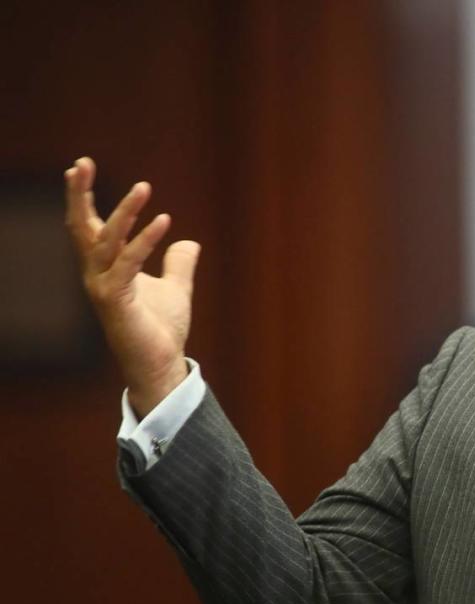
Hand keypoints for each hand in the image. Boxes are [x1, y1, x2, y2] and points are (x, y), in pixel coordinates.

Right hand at [65, 157, 199, 415]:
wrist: (162, 363)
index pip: (89, 225)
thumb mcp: (176, 288)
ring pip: (106, 241)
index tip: (80, 165)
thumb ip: (179, 264)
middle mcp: (97, 274)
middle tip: (81, 163)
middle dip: (79, 195)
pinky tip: (164, 221)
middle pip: (81, 227)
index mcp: (106, 268)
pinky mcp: (116, 302)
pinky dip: (145, 241)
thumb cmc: (161, 329)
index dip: (83, 197)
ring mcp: (103, 288)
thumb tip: (190, 243)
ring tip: (143, 187)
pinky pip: (129, 264)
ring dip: (124, 212)